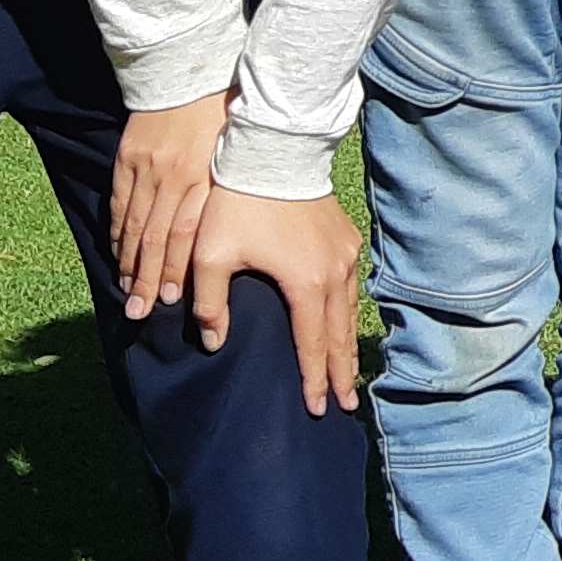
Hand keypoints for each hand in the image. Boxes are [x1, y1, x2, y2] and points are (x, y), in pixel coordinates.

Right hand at [110, 90, 232, 322]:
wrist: (191, 71)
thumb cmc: (226, 118)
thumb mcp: (237, 155)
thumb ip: (231, 194)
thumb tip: (234, 235)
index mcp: (205, 180)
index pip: (185, 237)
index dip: (175, 271)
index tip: (171, 301)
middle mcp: (174, 179)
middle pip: (155, 240)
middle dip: (147, 280)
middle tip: (139, 312)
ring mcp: (147, 170)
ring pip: (133, 226)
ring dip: (128, 263)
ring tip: (126, 291)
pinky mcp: (128, 159)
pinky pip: (119, 204)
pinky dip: (117, 233)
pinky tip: (117, 254)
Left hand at [182, 183, 370, 414]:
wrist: (273, 152)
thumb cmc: (237, 203)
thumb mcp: (211, 254)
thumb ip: (210, 304)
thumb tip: (214, 344)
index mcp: (305, 284)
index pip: (312, 345)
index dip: (313, 379)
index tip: (315, 408)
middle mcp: (335, 274)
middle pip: (340, 336)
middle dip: (341, 374)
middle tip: (345, 405)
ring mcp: (346, 255)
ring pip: (350, 313)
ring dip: (348, 346)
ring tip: (348, 374)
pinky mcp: (346, 239)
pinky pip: (351, 288)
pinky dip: (349, 314)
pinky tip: (344, 323)